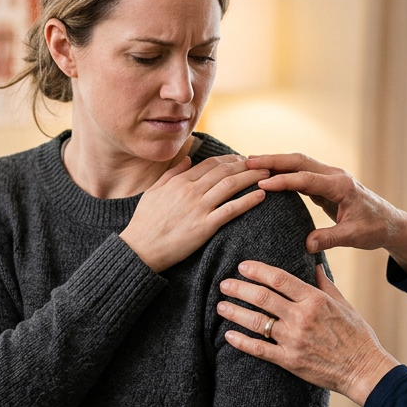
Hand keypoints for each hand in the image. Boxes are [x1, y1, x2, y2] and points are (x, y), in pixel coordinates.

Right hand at [120, 155, 268, 272]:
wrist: (140, 249)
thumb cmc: (144, 222)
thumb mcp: (153, 191)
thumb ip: (171, 173)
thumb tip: (187, 158)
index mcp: (179, 181)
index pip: (210, 164)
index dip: (229, 160)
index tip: (241, 160)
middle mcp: (190, 191)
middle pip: (224, 171)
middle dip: (245, 165)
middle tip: (261, 164)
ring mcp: (198, 208)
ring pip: (230, 186)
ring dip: (251, 177)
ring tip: (267, 175)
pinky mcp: (204, 227)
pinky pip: (231, 210)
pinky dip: (247, 201)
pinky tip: (261, 196)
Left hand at [218, 262, 397, 405]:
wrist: (363, 369)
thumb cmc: (357, 336)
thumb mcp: (344, 304)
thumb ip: (325, 285)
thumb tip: (315, 266)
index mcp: (315, 300)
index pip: (279, 279)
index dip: (258, 270)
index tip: (242, 266)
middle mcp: (302, 317)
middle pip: (263, 297)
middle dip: (240, 289)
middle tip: (224, 284)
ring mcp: (294, 340)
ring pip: (257, 322)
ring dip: (235, 312)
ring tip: (221, 306)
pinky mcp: (290, 360)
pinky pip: (260, 349)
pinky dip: (242, 342)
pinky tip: (228, 335)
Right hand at [245, 153, 406, 272]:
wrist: (390, 223)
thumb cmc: (375, 228)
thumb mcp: (354, 236)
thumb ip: (330, 238)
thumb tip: (306, 245)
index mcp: (341, 186)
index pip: (307, 179)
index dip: (284, 181)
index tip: (262, 183)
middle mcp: (334, 176)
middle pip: (299, 161)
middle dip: (273, 160)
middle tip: (247, 162)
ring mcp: (330, 177)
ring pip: (299, 163)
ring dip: (275, 162)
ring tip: (250, 164)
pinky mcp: (325, 184)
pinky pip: (301, 173)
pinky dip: (283, 171)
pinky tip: (267, 175)